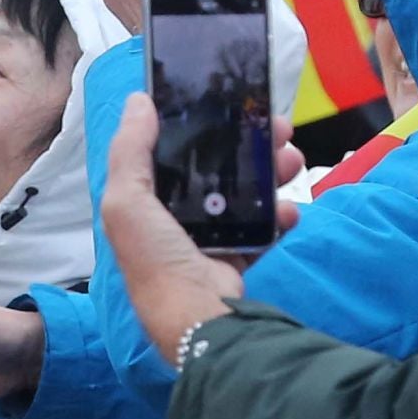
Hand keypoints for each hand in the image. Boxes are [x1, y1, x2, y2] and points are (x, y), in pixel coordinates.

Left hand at [100, 93, 300, 363]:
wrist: (200, 316)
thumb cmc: (155, 257)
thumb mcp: (126, 200)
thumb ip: (130, 150)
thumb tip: (138, 101)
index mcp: (144, 201)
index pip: (172, 153)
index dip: (198, 128)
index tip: (227, 106)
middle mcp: (174, 216)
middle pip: (216, 168)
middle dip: (247, 145)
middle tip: (277, 128)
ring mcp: (209, 236)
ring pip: (246, 192)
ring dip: (271, 172)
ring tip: (291, 159)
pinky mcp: (241, 254)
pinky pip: (266, 226)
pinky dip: (281, 215)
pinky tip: (288, 209)